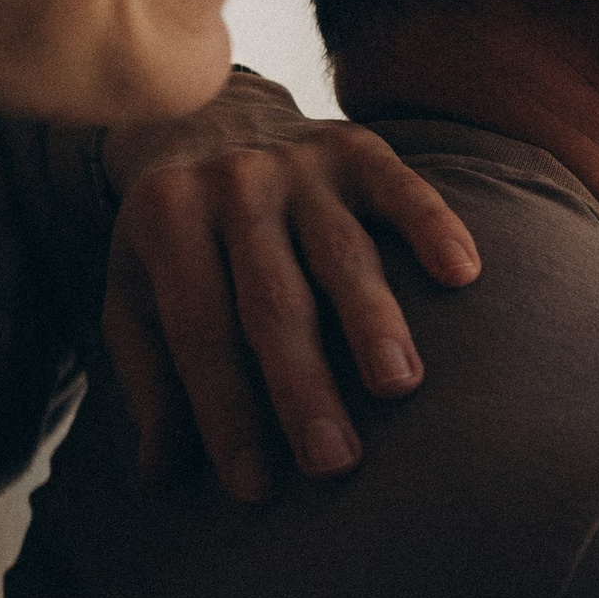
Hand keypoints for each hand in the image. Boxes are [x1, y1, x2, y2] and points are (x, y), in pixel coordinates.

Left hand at [102, 92, 479, 498]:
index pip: (200, 332)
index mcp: (165, 220)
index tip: (255, 487)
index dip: (225, 412)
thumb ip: (151, 380)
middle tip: (334, 461)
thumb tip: (162, 478)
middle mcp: (231, 185)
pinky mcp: (357, 147)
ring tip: (399, 386)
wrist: (204, 110)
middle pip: (272, 299)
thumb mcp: (136, 294)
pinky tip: (462, 274)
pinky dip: (433, 227)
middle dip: (303, 384)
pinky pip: (401, 188)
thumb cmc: (173, 234)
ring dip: (372, 319)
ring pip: (340, 251)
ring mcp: (298, 162)